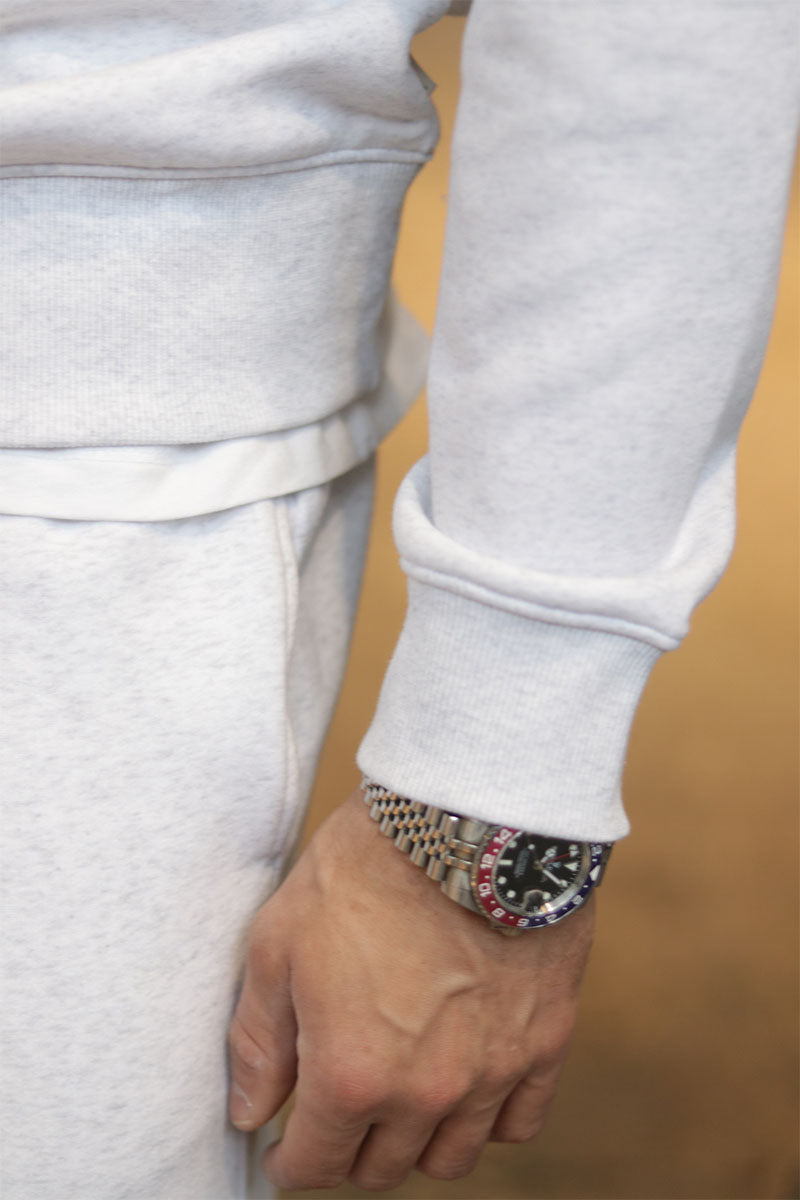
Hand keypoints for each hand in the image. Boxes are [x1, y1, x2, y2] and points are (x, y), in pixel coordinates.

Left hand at [227, 786, 595, 1191]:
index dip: (291, 1164)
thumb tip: (250, 1113)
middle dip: (348, 1149)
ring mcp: (492, 1071)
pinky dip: (489, 1118)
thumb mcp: (279, 942)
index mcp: (351, 1074)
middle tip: (338, 1110)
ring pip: (451, 1156)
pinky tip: (466, 1085)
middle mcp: (425, 1093)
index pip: (315, 1167)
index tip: (286, 1148)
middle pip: (381, 1168)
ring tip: (399, 1098)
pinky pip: (519, 1121)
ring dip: (416, 1141)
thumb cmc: (363, 870)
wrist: (465, 817)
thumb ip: (259, 1040)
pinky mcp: (544, 1040)